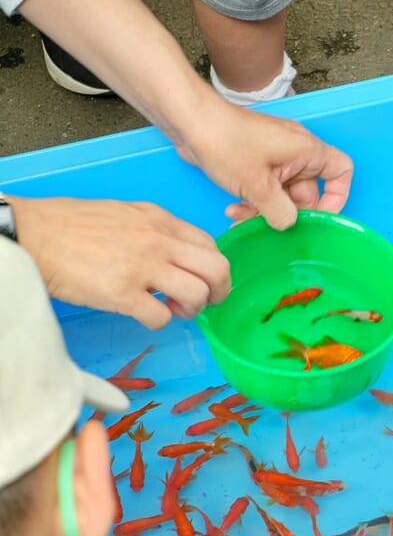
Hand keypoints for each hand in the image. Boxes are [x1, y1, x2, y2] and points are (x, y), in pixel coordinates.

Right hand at [8, 196, 229, 329]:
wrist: (32, 233)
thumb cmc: (71, 224)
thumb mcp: (125, 214)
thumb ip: (156, 232)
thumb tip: (178, 256)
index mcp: (160, 221)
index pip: (211, 246)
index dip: (213, 269)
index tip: (204, 280)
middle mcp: (158, 241)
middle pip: (217, 270)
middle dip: (217, 292)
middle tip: (202, 301)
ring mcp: (142, 267)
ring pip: (197, 294)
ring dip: (191, 309)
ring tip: (172, 308)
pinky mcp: (122, 293)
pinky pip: (162, 317)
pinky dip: (159, 322)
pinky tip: (145, 314)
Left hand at [178, 102, 353, 229]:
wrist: (189, 120)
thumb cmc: (224, 141)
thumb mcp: (257, 186)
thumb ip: (280, 212)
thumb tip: (288, 224)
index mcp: (306, 150)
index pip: (341, 172)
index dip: (337, 197)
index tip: (319, 217)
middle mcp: (295, 152)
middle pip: (307, 192)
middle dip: (287, 212)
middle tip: (269, 225)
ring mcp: (275, 156)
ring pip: (283, 194)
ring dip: (266, 210)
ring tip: (242, 217)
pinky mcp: (256, 160)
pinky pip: (266, 187)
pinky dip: (254, 201)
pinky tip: (234, 209)